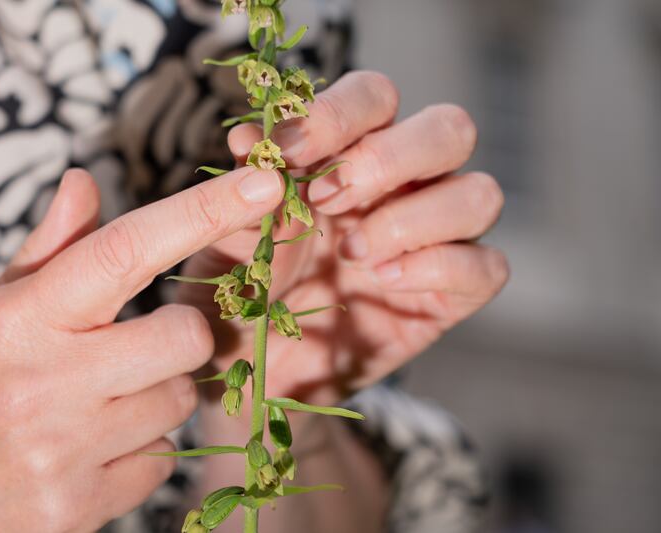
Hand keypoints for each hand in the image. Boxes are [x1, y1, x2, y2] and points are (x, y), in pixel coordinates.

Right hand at [0, 167, 282, 531]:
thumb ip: (49, 249)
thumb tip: (84, 180)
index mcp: (24, 316)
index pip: (125, 250)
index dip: (201, 213)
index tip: (263, 185)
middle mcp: (45, 378)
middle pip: (186, 338)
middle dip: (181, 340)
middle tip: (137, 350)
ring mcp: (63, 447)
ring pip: (179, 402)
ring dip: (157, 400)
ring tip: (101, 408)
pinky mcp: (80, 505)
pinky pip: (161, 461)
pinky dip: (141, 453)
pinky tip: (95, 452)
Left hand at [180, 71, 508, 406]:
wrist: (256, 371)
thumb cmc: (241, 289)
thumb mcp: (230, 240)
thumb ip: (242, 192)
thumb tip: (250, 138)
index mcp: (349, 153)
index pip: (374, 97)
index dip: (337, 115)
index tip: (286, 155)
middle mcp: (403, 186)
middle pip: (449, 129)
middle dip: (388, 159)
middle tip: (327, 201)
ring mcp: (434, 239)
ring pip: (480, 195)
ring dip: (413, 219)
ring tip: (352, 253)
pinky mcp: (451, 295)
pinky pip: (487, 267)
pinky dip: (438, 268)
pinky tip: (383, 283)